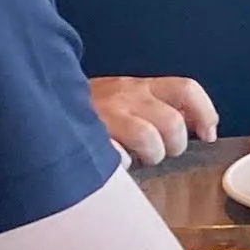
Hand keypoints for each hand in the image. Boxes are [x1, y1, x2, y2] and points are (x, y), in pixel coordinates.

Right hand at [91, 74, 218, 164]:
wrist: (42, 103)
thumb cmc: (94, 110)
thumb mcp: (129, 100)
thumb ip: (160, 109)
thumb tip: (199, 128)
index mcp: (141, 86)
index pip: (186, 89)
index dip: (204, 112)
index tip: (208, 134)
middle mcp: (126, 95)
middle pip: (172, 123)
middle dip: (173, 146)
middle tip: (159, 152)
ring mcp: (107, 114)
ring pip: (149, 140)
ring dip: (149, 156)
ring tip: (137, 157)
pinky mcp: (89, 135)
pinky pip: (117, 156)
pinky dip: (121, 163)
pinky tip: (114, 160)